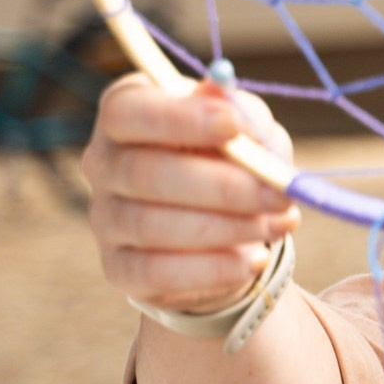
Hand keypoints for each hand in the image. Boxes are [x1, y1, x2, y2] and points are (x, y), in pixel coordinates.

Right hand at [86, 73, 300, 314]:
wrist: (224, 223)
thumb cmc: (231, 159)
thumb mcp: (246, 129)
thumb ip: (244, 117)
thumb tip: (237, 112)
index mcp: (125, 113)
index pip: (128, 111)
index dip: (179, 118)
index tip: (233, 126)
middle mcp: (103, 163)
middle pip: (142, 173)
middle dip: (222, 187)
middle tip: (279, 195)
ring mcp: (105, 218)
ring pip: (151, 225)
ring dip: (227, 228)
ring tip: (280, 224)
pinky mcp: (118, 267)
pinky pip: (155, 272)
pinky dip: (212, 269)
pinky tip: (253, 260)